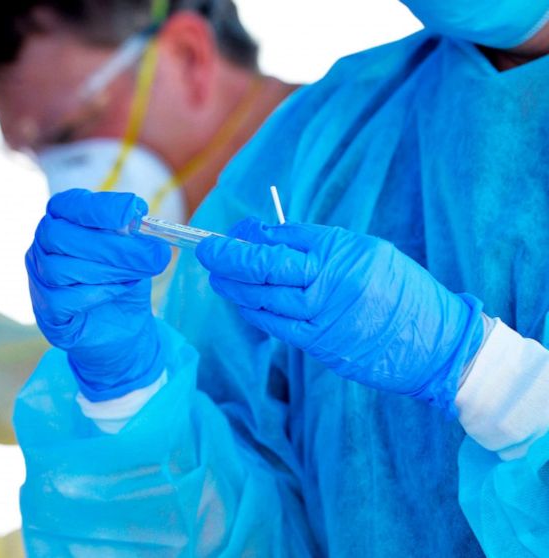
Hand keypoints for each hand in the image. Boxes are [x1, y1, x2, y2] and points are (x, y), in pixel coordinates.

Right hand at [25, 189, 170, 400]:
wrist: (123, 329)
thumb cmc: (124, 279)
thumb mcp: (134, 251)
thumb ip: (130, 233)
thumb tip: (135, 218)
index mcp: (62, 220)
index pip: (68, 205)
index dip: (99, 207)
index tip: (132, 211)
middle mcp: (42, 246)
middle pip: (59, 236)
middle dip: (108, 245)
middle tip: (149, 255)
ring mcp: (39, 279)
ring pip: (58, 269)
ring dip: (105, 271)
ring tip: (133, 276)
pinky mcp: (45, 311)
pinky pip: (61, 299)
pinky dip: (95, 294)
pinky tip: (116, 292)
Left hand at [196, 218, 484, 410]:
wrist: (436, 343)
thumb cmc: (401, 293)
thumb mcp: (368, 254)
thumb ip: (320, 246)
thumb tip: (271, 238)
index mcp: (343, 250)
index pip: (284, 237)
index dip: (251, 237)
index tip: (232, 235)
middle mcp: (330, 279)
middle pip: (266, 265)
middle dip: (231, 258)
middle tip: (206, 252)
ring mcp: (324, 314)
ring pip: (265, 296)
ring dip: (235, 286)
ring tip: (217, 276)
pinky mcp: (321, 343)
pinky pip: (276, 324)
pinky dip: (254, 311)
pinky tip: (240, 302)